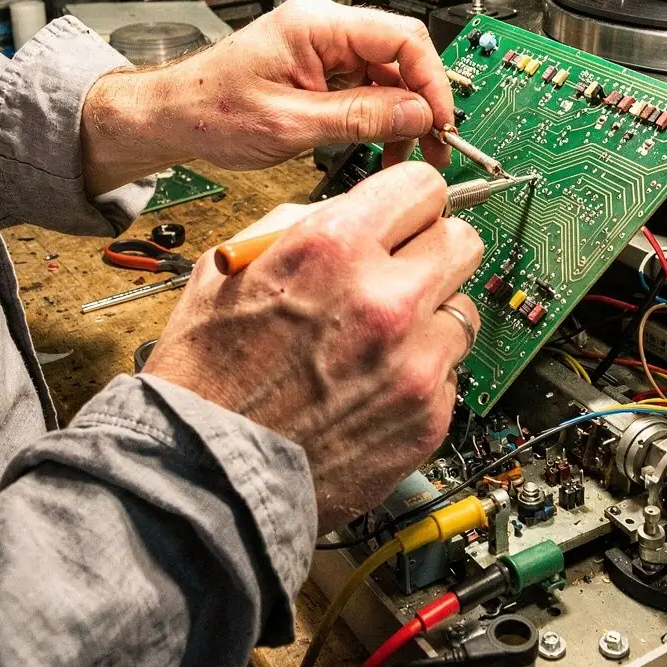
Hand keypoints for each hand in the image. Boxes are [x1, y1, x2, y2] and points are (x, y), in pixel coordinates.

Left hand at [82, 0, 454, 194]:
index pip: (402, 37)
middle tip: (435, 148)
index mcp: (317, 25)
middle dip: (422, 103)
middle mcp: (324, 27)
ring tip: (404, 158)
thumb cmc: (211, 112)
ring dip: (402, 117)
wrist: (172, 116)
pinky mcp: (320, 68)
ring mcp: (323, 46)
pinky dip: (379, 120)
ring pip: (388, 76)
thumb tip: (417, 114)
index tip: (440, 122)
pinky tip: (380, 148)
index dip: (431, 81)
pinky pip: (367, 88)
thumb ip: (358, 117)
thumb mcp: (291, 124)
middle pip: (401, 56)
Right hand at [144, 163, 483, 530]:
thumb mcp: (229, 270)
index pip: (424, 187)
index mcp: (334, 248)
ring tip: (381, 341)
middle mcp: (386, 299)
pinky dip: (421, 375)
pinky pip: (449, 373)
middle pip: (463, 241)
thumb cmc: (205, 378)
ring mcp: (416, 362)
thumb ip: (300, 227)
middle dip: (432, 250)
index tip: (406, 215)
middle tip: (403, 271)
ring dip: (430, 317)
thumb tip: (351, 214)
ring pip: (463, 309)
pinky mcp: (429, 416)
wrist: (203, 478)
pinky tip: (373, 387)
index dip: (410, 200)